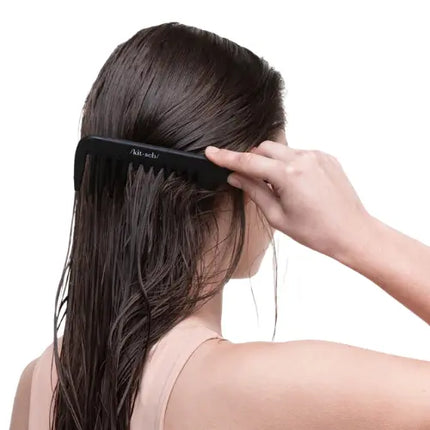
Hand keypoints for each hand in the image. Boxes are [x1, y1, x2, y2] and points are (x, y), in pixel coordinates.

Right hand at [205, 140, 373, 258]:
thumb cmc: (317, 231)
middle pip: (264, 149)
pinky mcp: (327, 157)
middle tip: (252, 182)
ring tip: (281, 188)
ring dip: (272, 163)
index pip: (248, 162)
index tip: (211, 152)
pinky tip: (297, 185)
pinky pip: (299, 153)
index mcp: (288, 175)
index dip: (226, 157)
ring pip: (281, 150)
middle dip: (253, 161)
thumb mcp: (278, 216)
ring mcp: (317, 156)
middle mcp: (303, 158)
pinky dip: (290, 164)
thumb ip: (254, 191)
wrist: (352, 232)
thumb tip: (235, 177)